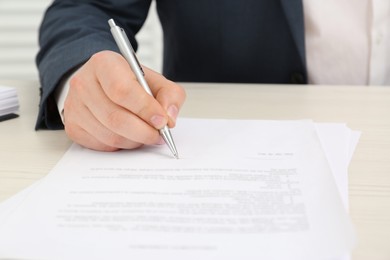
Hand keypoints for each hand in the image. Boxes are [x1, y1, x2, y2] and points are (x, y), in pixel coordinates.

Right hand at [63, 50, 185, 150]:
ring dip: (134, 141)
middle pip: (115, 118)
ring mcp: (74, 106)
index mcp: (104, 64)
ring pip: (110, 136)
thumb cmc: (129, 82)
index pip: (122, 90)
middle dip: (143, 132)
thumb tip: (169, 118)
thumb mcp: (154, 80)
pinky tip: (128, 136)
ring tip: (145, 134)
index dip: (145, 109)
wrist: (100, 84)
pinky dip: (121, 146)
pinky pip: (102, 145)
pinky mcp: (73, 126)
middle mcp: (83, 83)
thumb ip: (170, 95)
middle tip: (158, 135)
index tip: (162, 121)